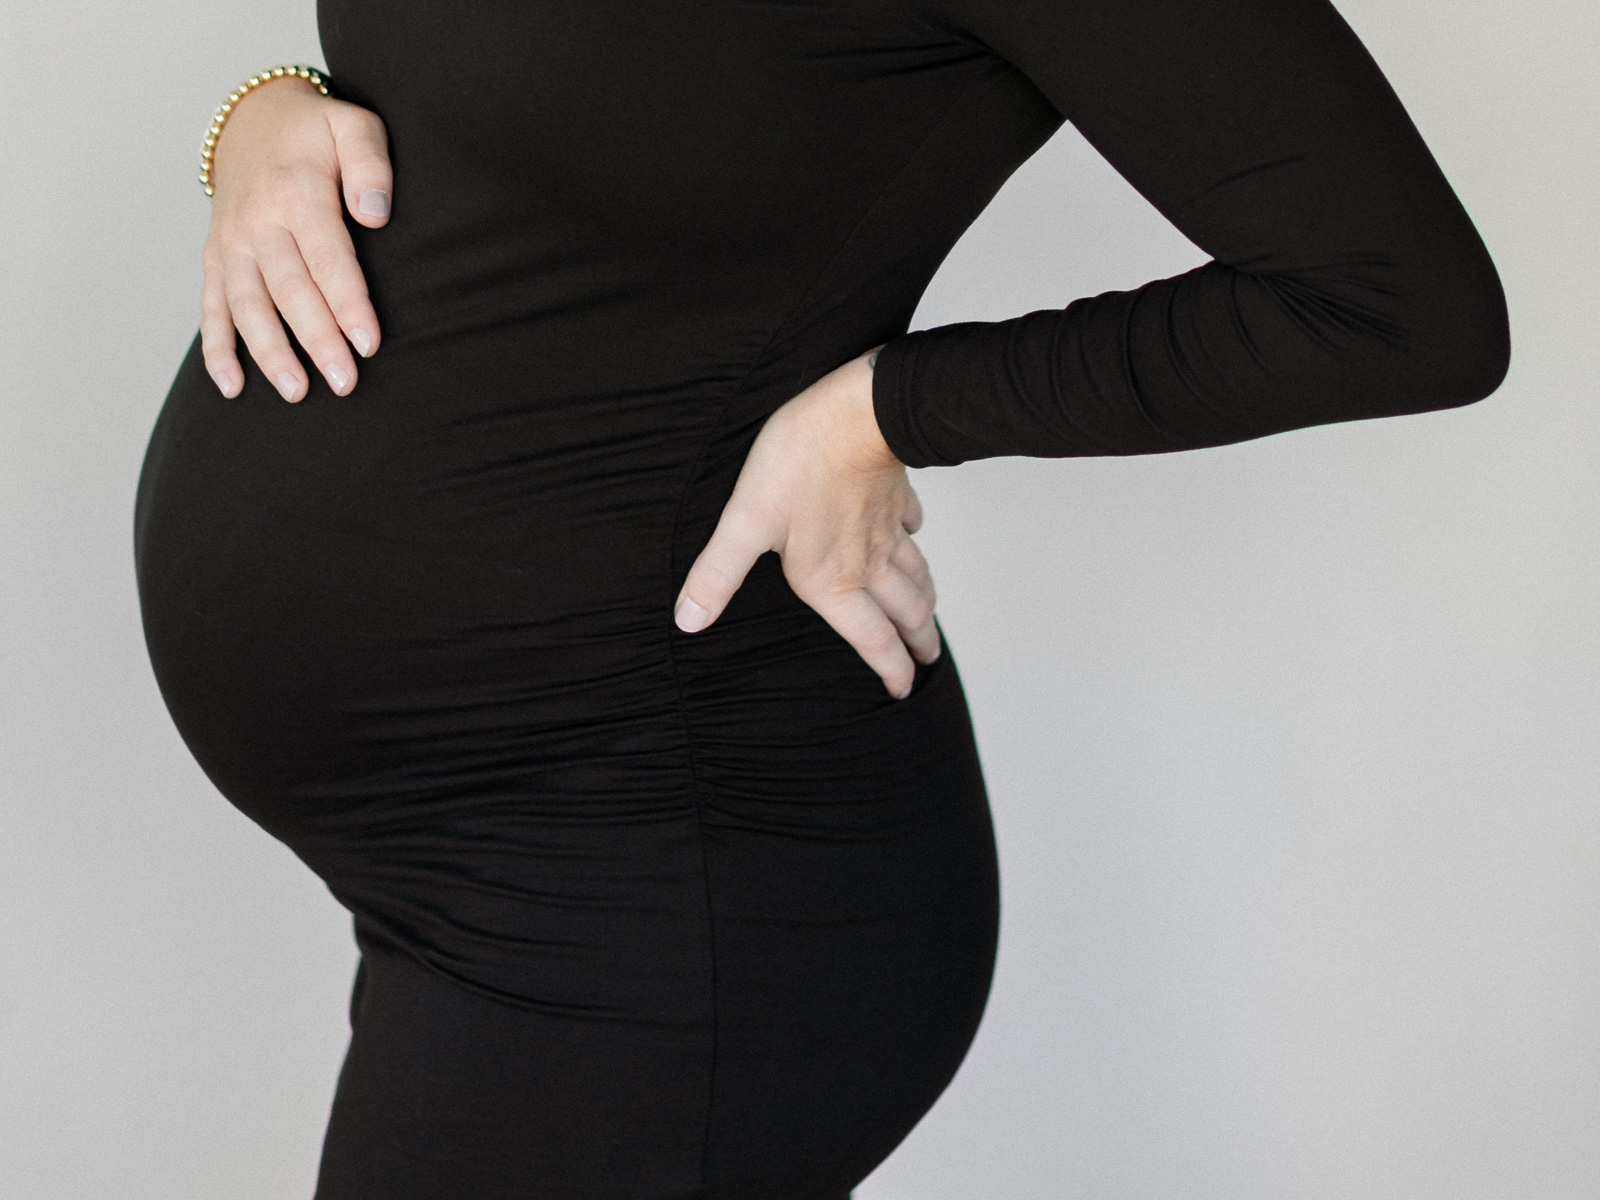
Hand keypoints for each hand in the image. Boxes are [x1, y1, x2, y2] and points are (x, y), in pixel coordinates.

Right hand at [201, 75, 391, 401]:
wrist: (254, 118)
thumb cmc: (318, 131)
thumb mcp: (354, 125)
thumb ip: (370, 165)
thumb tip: (375, 216)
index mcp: (297, 192)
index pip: (328, 258)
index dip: (348, 303)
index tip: (369, 343)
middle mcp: (257, 221)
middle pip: (289, 290)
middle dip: (317, 340)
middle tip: (345, 382)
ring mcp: (231, 242)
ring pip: (247, 305)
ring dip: (269, 352)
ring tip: (296, 392)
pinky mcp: (215, 257)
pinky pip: (211, 307)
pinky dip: (218, 348)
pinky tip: (234, 387)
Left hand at [674, 348, 940, 698]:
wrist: (855, 412)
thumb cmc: (800, 463)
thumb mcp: (745, 522)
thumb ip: (718, 575)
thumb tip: (690, 620)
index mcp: (833, 580)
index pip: (872, 640)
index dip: (890, 670)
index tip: (903, 690)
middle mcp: (868, 563)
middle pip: (905, 614)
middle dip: (919, 643)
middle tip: (928, 662)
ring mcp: (886, 529)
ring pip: (916, 575)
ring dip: (925, 602)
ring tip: (929, 617)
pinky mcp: (895, 494)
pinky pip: (912, 525)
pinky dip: (915, 540)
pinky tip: (913, 536)